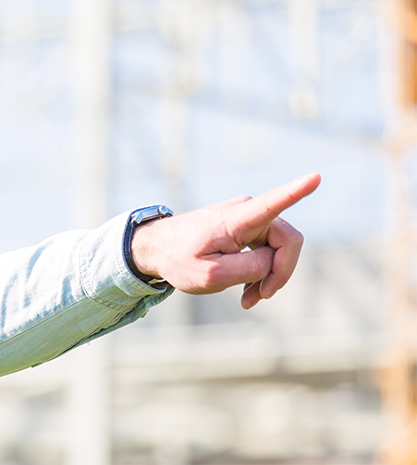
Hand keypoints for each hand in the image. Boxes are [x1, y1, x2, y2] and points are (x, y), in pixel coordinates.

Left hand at [130, 173, 320, 308]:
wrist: (157, 249)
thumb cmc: (179, 260)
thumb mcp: (212, 275)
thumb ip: (250, 267)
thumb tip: (275, 259)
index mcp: (237, 219)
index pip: (272, 203)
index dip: (296, 191)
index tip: (316, 176)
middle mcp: (247, 212)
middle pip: (287, 242)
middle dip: (280, 273)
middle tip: (259, 298)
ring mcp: (249, 218)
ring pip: (280, 250)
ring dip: (269, 277)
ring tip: (248, 299)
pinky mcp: (248, 227)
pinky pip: (269, 251)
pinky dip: (261, 273)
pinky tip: (248, 291)